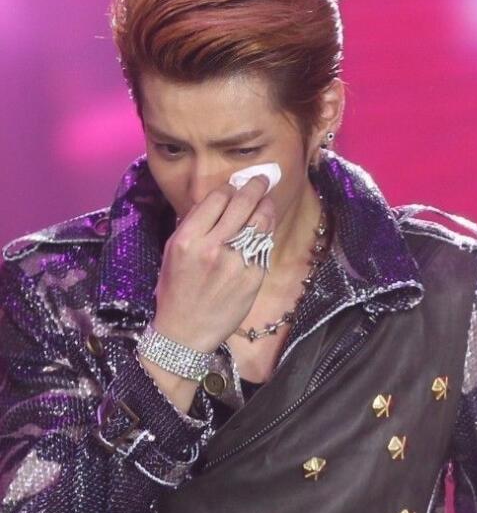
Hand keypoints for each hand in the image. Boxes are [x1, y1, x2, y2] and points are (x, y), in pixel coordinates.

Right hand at [151, 175, 275, 352]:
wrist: (185, 333)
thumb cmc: (175, 290)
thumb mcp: (173, 252)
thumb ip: (194, 225)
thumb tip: (218, 200)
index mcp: (188, 239)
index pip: (217, 198)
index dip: (229, 188)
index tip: (234, 186)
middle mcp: (213, 247)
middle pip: (242, 203)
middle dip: (255, 186)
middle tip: (261, 179)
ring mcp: (235, 263)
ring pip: (260, 222)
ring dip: (265, 206)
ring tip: (267, 200)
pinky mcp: (252, 278)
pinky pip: (264, 246)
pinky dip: (265, 233)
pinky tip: (264, 228)